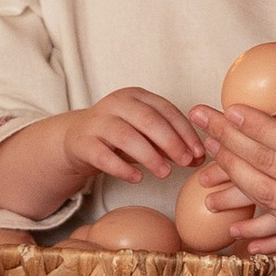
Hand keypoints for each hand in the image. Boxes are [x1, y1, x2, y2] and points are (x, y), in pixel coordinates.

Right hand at [59, 87, 206, 184]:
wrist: (77, 139)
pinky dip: (122, 168)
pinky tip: (137, 179)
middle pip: (148, 120)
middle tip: (186, 162)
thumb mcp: (146, 135)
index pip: (165, 110)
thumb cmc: (118, 136)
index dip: (185, 131)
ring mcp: (97, 122)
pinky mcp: (83, 142)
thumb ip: (170, 143)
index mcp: (136, 96)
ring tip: (165, 173)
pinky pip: (103, 156)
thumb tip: (198, 158)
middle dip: (171, 141)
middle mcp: (116, 104)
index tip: (198, 151)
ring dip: (149, 156)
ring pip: (126, 136)